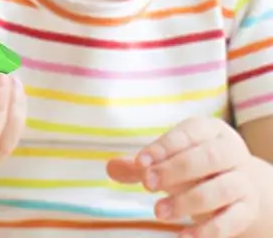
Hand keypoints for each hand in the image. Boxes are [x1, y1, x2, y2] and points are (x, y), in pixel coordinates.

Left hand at [106, 116, 259, 237]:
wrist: (238, 183)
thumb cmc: (193, 164)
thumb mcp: (169, 157)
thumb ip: (141, 164)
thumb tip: (110, 167)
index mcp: (209, 130)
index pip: (187, 134)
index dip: (163, 147)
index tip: (140, 163)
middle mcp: (230, 152)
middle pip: (207, 158)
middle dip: (174, 170)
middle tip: (147, 184)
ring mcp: (242, 181)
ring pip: (220, 189)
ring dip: (187, 201)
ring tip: (158, 212)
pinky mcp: (247, 209)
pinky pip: (231, 220)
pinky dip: (208, 230)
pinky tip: (184, 236)